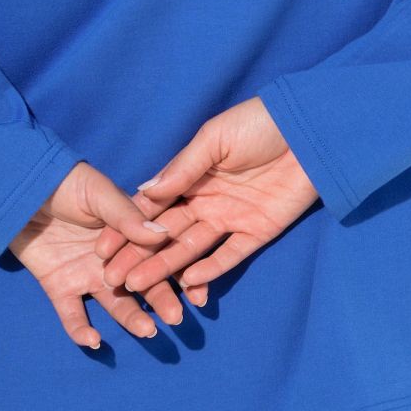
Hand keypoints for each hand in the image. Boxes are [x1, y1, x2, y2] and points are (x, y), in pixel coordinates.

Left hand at [7, 158, 205, 350]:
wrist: (18, 186)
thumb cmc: (63, 182)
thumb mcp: (98, 193)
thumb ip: (127, 217)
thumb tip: (164, 236)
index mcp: (126, 232)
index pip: (159, 256)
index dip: (181, 273)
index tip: (199, 293)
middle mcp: (112, 258)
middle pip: (142, 283)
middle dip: (161, 301)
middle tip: (176, 318)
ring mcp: (86, 274)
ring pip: (114, 303)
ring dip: (131, 318)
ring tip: (147, 330)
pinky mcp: (59, 286)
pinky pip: (72, 315)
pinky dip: (82, 331)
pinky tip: (95, 341)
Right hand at [93, 97, 318, 295]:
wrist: (309, 128)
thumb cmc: (258, 123)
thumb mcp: (215, 138)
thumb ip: (182, 168)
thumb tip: (143, 193)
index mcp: (191, 177)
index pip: (153, 208)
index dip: (127, 227)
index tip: (102, 247)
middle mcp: (206, 201)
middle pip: (166, 234)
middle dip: (139, 255)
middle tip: (112, 278)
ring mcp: (231, 218)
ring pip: (192, 248)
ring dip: (167, 268)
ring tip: (139, 286)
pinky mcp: (257, 231)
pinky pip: (230, 255)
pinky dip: (210, 269)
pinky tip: (189, 282)